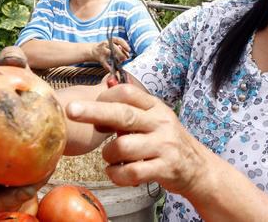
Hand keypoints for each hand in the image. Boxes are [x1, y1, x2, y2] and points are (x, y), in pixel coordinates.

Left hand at [65, 84, 206, 195]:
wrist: (197, 167)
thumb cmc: (165, 140)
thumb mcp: (153, 119)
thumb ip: (129, 109)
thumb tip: (99, 95)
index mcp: (154, 107)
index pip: (127, 92)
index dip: (105, 98)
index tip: (91, 109)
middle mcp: (160, 123)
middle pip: (123, 114)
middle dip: (94, 111)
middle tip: (71, 110)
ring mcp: (163, 145)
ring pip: (123, 147)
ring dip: (108, 155)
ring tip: (111, 158)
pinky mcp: (164, 168)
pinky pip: (131, 172)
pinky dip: (116, 174)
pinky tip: (115, 172)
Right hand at [91, 37, 130, 69]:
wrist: (93, 50)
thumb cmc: (106, 48)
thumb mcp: (112, 45)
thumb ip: (120, 49)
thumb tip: (127, 55)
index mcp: (111, 40)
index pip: (119, 40)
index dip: (124, 44)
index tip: (129, 50)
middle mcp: (106, 44)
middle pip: (114, 47)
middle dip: (121, 53)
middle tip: (125, 58)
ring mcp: (102, 50)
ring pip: (109, 53)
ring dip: (116, 59)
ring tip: (120, 63)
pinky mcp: (99, 58)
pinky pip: (104, 63)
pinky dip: (108, 67)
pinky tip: (112, 70)